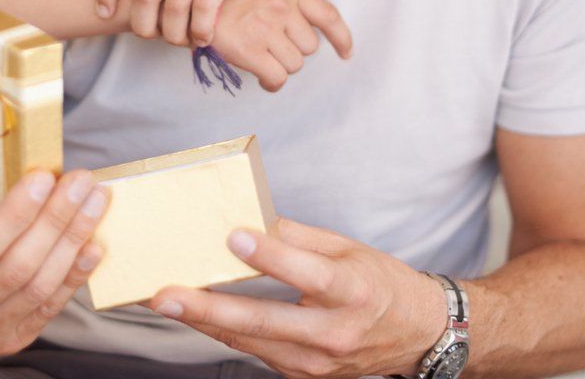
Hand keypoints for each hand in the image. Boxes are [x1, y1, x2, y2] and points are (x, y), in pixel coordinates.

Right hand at [0, 134, 109, 370]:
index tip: (43, 177)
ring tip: (95, 202)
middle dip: (56, 220)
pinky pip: (47, 309)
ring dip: (73, 242)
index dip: (16, 213)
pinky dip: (75, 276)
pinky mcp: (5, 342)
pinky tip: (92, 244)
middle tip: (82, 182)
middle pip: (16, 268)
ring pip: (38, 289)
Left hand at [148, 217, 446, 377]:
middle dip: (209, 308)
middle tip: (167, 295)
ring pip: (251, 342)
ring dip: (205, 322)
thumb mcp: (348, 248)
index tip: (233, 237)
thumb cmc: (380, 282)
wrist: (417, 335)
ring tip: (168, 303)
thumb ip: (300, 237)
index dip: (270, 257)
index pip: (306, 274)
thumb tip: (254, 221)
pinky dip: (226, 333)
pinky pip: (258, 352)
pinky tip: (199, 315)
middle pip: (264, 322)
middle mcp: (334, 334)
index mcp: (352, 291)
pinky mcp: (306, 377)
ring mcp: (318, 364)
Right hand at [212, 0, 351, 91]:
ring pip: (295, 64)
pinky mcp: (250, 50)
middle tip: (271, 49)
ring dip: (280, 67)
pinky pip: (277, 78)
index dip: (342, 37)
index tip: (346, 53)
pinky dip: (272, 83)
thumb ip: (281, 0)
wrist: (186, 1)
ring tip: (261, 59)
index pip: (328, 15)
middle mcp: (280, 7)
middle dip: (293, 52)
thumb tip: (303, 29)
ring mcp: (266, 28)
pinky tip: (261, 79)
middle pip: (310, 46)